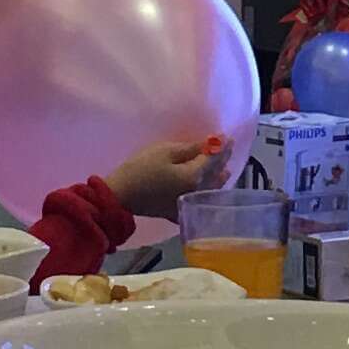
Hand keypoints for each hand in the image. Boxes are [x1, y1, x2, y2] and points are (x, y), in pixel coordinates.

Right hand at [107, 132, 234, 220]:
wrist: (120, 196)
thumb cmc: (141, 169)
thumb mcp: (165, 151)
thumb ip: (190, 149)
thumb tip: (211, 143)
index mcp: (195, 176)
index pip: (214, 159)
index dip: (222, 146)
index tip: (228, 137)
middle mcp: (196, 192)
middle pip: (215, 175)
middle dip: (223, 162)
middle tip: (228, 150)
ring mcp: (188, 203)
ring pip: (210, 191)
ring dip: (218, 179)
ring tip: (225, 171)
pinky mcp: (178, 211)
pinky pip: (197, 203)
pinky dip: (205, 196)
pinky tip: (206, 193)